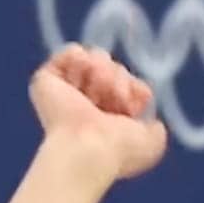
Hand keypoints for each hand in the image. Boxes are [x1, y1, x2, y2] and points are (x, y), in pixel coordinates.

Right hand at [31, 44, 167, 181]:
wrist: (88, 147)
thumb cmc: (118, 150)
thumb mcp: (150, 146)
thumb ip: (156, 133)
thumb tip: (155, 124)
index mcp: (106, 118)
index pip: (125, 85)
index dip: (132, 88)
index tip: (131, 105)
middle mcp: (85, 104)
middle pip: (112, 68)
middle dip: (118, 79)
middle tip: (114, 98)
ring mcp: (65, 92)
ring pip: (95, 58)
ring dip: (103, 70)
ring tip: (98, 89)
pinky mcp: (47, 81)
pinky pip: (71, 52)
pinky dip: (81, 59)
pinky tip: (84, 74)